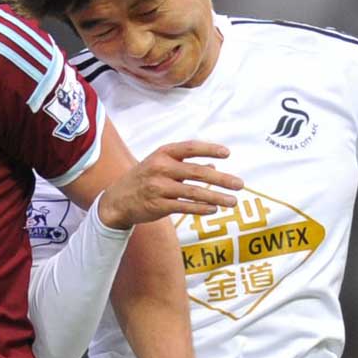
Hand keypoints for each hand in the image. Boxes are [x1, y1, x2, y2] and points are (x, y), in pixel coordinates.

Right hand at [97, 142, 243, 228]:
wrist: (117, 200)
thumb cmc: (144, 179)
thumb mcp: (161, 165)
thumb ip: (186, 164)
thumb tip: (212, 164)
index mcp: (162, 153)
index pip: (190, 148)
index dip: (209, 149)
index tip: (227, 154)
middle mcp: (160, 168)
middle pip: (196, 172)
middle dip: (221, 178)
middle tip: (239, 184)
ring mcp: (158, 187)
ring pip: (193, 192)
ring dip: (216, 197)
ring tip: (232, 201)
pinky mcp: (157, 205)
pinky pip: (184, 206)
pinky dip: (200, 208)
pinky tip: (213, 209)